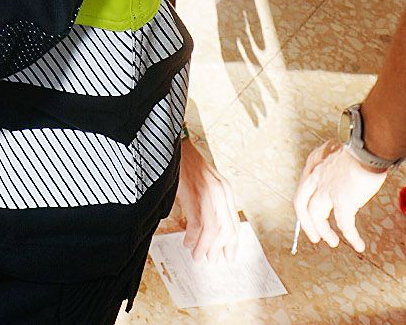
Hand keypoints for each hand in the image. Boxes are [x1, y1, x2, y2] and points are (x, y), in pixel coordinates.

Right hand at [170, 136, 247, 262]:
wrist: (172, 143)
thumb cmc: (183, 164)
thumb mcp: (202, 183)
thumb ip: (207, 203)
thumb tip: (204, 230)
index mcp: (225, 191)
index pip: (233, 224)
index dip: (231, 244)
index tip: (227, 257)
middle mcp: (221, 193)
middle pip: (227, 230)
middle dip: (218, 249)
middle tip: (211, 261)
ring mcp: (209, 193)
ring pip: (213, 230)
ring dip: (204, 247)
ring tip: (196, 256)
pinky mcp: (194, 194)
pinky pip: (198, 223)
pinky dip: (193, 237)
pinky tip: (187, 242)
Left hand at [293, 139, 388, 253]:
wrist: (371, 144)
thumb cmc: (362, 144)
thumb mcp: (341, 151)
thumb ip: (336, 164)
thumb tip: (345, 174)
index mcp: (315, 162)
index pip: (304, 186)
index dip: (306, 202)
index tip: (311, 212)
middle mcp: (316, 176)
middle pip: (301, 204)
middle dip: (306, 223)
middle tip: (314, 235)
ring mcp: (327, 189)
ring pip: (316, 217)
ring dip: (324, 232)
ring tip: (332, 242)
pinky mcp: (343, 201)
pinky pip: (345, 224)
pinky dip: (351, 237)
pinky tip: (358, 245)